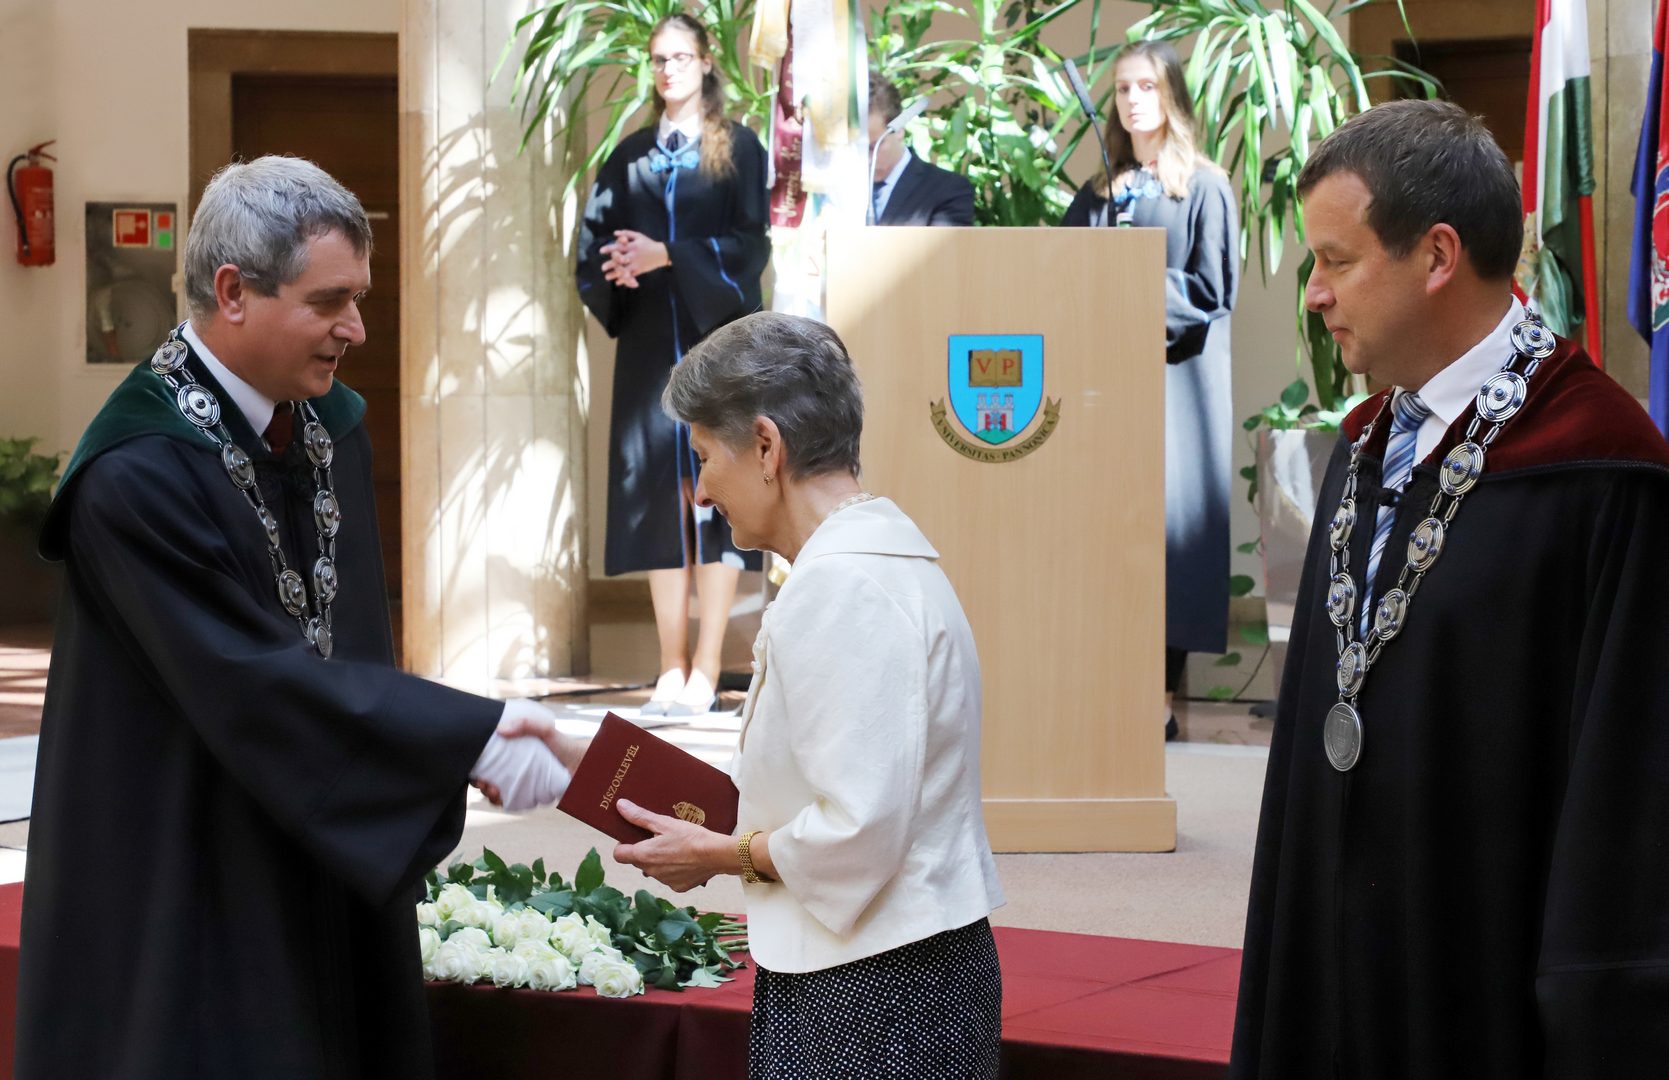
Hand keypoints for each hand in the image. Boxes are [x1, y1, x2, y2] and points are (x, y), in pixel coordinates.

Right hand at [469, 700, 585, 809]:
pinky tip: (504, 800)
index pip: (489, 763)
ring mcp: (522, 783)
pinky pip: (514, 803)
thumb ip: (527, 724)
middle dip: (481, 785)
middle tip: (485, 784)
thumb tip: (501, 730)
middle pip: (489, 779)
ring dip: (490, 796)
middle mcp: (515, 769)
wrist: (585, 763)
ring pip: (499, 793)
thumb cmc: (564, 744)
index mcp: (513, 753)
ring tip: (493, 792)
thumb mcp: (545, 729)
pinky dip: (505, 803)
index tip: (476, 772)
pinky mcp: (531, 796)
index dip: (478, 769)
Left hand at [601, 230, 668, 288]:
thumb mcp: (638, 236)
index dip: (610, 248)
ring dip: (615, 274)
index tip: (601, 251)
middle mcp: (633, 255)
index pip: (619, 247)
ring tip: (607, 277)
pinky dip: (624, 280)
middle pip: (620, 260)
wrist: (661, 253)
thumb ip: (626, 233)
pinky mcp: (640, 270)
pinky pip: (631, 276)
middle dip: (611, 264)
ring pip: (625, 270)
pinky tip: (617, 282)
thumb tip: (614, 233)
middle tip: (603, 268)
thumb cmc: (648, 243)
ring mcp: (637, 263)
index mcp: (632, 245)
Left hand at [611, 799, 730, 891]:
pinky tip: (686, 859)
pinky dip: (674, 870)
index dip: (623, 845)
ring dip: (659, 861)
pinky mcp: (678, 887)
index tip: (633, 837)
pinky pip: (670, 878)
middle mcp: (650, 872)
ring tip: (675, 848)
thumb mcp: (664, 822)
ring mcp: (664, 881)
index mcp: (643, 855)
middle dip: (645, 851)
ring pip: (654, 870)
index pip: (619, 855)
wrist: (715, 854)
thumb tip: (621, 806)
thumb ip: (640, 816)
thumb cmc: (690, 836)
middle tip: (659, 838)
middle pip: (638, 861)